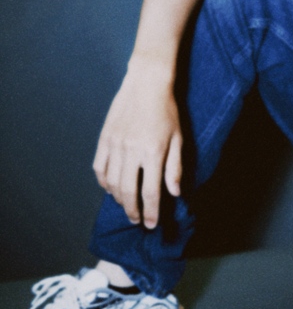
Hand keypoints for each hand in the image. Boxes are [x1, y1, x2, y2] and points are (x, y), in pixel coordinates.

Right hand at [92, 60, 181, 228]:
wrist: (146, 84)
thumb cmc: (167, 111)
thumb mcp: (178, 139)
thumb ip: (175, 168)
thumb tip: (174, 193)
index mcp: (153, 152)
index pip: (150, 191)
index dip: (151, 211)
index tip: (151, 224)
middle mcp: (132, 151)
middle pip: (129, 191)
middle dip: (133, 211)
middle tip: (137, 221)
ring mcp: (115, 145)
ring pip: (113, 182)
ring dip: (119, 199)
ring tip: (126, 206)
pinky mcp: (105, 138)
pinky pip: (100, 167)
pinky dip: (104, 182)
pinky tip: (110, 188)